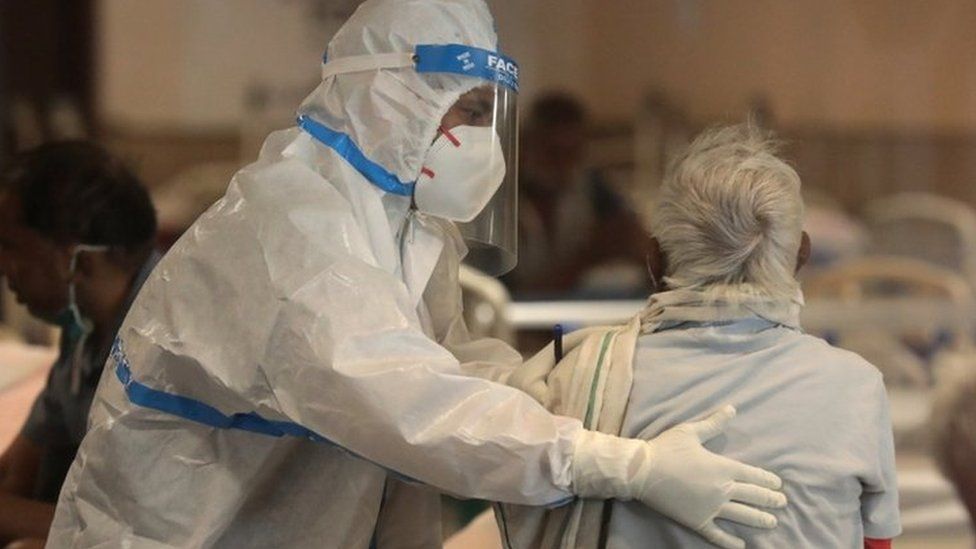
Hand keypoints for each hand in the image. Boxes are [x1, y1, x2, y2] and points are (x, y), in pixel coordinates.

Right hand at [572, 406, 786, 548]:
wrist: (641, 471)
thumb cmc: (666, 448)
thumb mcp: (691, 431)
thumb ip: (714, 423)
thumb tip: (732, 408)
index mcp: (723, 467)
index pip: (753, 475)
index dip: (768, 480)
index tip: (778, 484)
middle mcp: (722, 489)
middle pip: (754, 496)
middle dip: (770, 500)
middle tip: (782, 503)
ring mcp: (711, 508)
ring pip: (742, 516)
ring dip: (760, 520)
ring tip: (772, 523)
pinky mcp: (698, 521)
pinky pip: (718, 535)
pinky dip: (730, 542)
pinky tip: (741, 545)